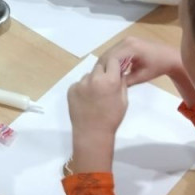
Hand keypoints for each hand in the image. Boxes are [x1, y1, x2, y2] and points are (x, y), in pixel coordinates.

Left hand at [67, 52, 130, 172]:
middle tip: (106, 83)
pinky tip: (87, 100)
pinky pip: (80, 83)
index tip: (117, 68)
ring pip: (89, 75)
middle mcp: (94, 78)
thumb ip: (121, 83)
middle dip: (104, 71)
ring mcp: (80, 84)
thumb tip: (119, 72)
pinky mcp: (71, 89)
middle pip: (100, 66)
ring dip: (93, 80)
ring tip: (96, 95)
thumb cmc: (112, 118)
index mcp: (109, 80)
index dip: (116, 64)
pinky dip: (84, 88)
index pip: (113, 60)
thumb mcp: (123, 100)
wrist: (92, 133)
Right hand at [100, 36, 182, 86]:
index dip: (105, 69)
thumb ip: (126, 81)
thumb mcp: (142, 77)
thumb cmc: (158, 67)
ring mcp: (127, 40)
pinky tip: (112, 70)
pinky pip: (116, 51)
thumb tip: (111, 85)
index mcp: (131, 47)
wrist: (170, 58)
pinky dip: (112, 60)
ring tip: (105, 76)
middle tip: (100, 80)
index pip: (111, 58)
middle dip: (104, 66)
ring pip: (110, 52)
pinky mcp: (128, 42)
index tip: (102, 80)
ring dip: (107, 64)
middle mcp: (127, 40)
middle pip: (108, 54)